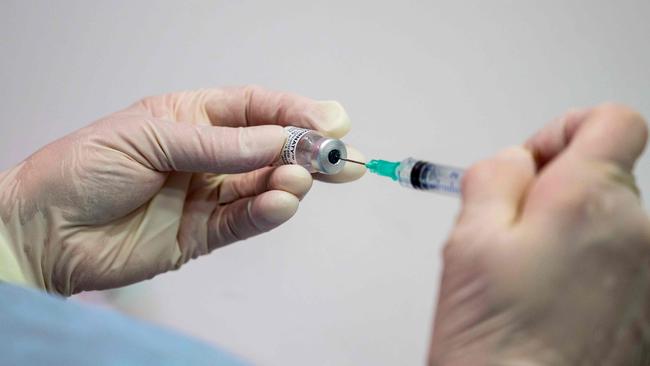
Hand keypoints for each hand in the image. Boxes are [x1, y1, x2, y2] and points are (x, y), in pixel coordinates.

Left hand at [0, 86, 364, 294]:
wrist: (42, 230)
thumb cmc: (82, 168)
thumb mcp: (148, 138)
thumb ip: (216, 145)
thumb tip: (278, 141)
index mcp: (191, 118)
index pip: (255, 108)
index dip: (295, 111)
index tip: (330, 119)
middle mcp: (207, 156)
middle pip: (270, 150)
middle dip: (308, 151)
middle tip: (341, 157)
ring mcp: (206, 196)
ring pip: (262, 187)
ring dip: (288, 184)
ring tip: (301, 180)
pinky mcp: (202, 235)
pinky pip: (243, 222)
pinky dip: (266, 214)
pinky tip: (282, 204)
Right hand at [429, 104, 649, 364]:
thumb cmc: (497, 349)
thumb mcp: (467, 240)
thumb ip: (493, 177)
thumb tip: (513, 161)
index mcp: (589, 201)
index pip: (610, 120)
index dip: (562, 130)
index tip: (532, 163)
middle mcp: (638, 234)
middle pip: (603, 174)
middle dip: (551, 190)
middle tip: (508, 232)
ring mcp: (649, 275)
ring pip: (605, 222)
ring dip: (563, 233)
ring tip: (522, 278)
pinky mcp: (646, 309)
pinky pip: (614, 263)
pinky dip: (581, 268)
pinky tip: (545, 302)